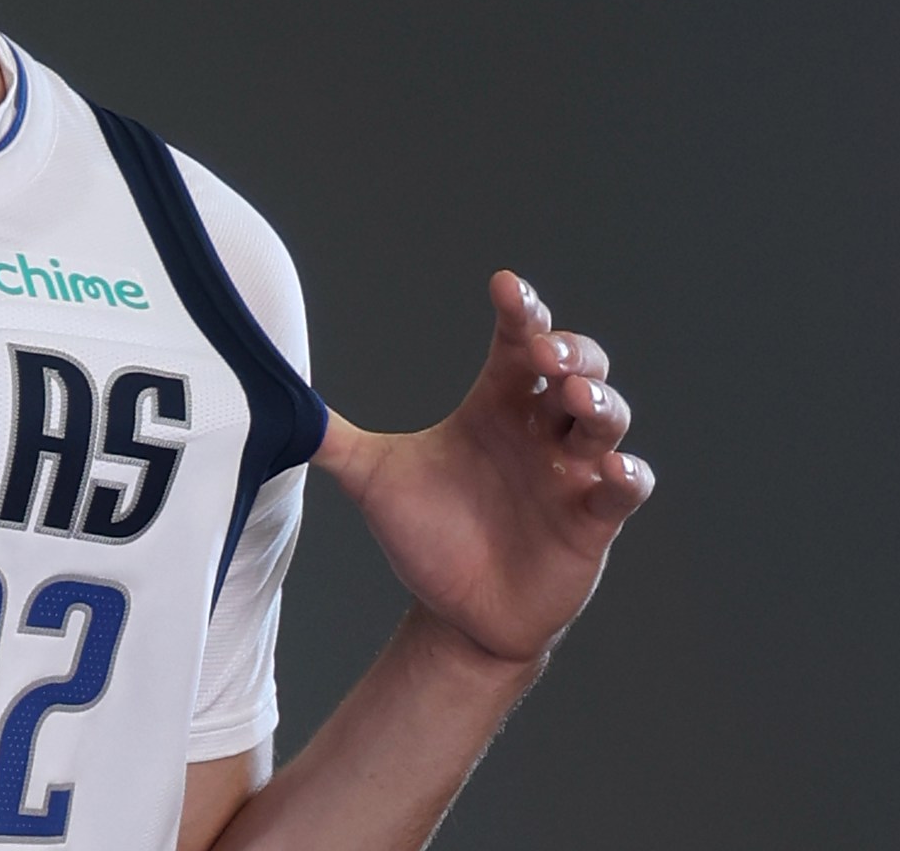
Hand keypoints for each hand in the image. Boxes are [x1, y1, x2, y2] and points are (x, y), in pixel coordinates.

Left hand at [312, 271, 653, 667]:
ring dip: (600, 402)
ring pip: (606, 418)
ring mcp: (571, 473)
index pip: (515, 343)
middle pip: (576, 367)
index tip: (503, 287)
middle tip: (541, 353)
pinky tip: (612, 469)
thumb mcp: (374, 479)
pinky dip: (627, 475)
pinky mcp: (592, 521)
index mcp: (495, 405)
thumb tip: (272, 400)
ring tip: (573, 397)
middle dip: (568, 352)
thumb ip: (333, 438)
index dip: (519, 312)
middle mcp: (539, 429)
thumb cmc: (427, 535)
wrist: (454, 612)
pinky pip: (624, 490)